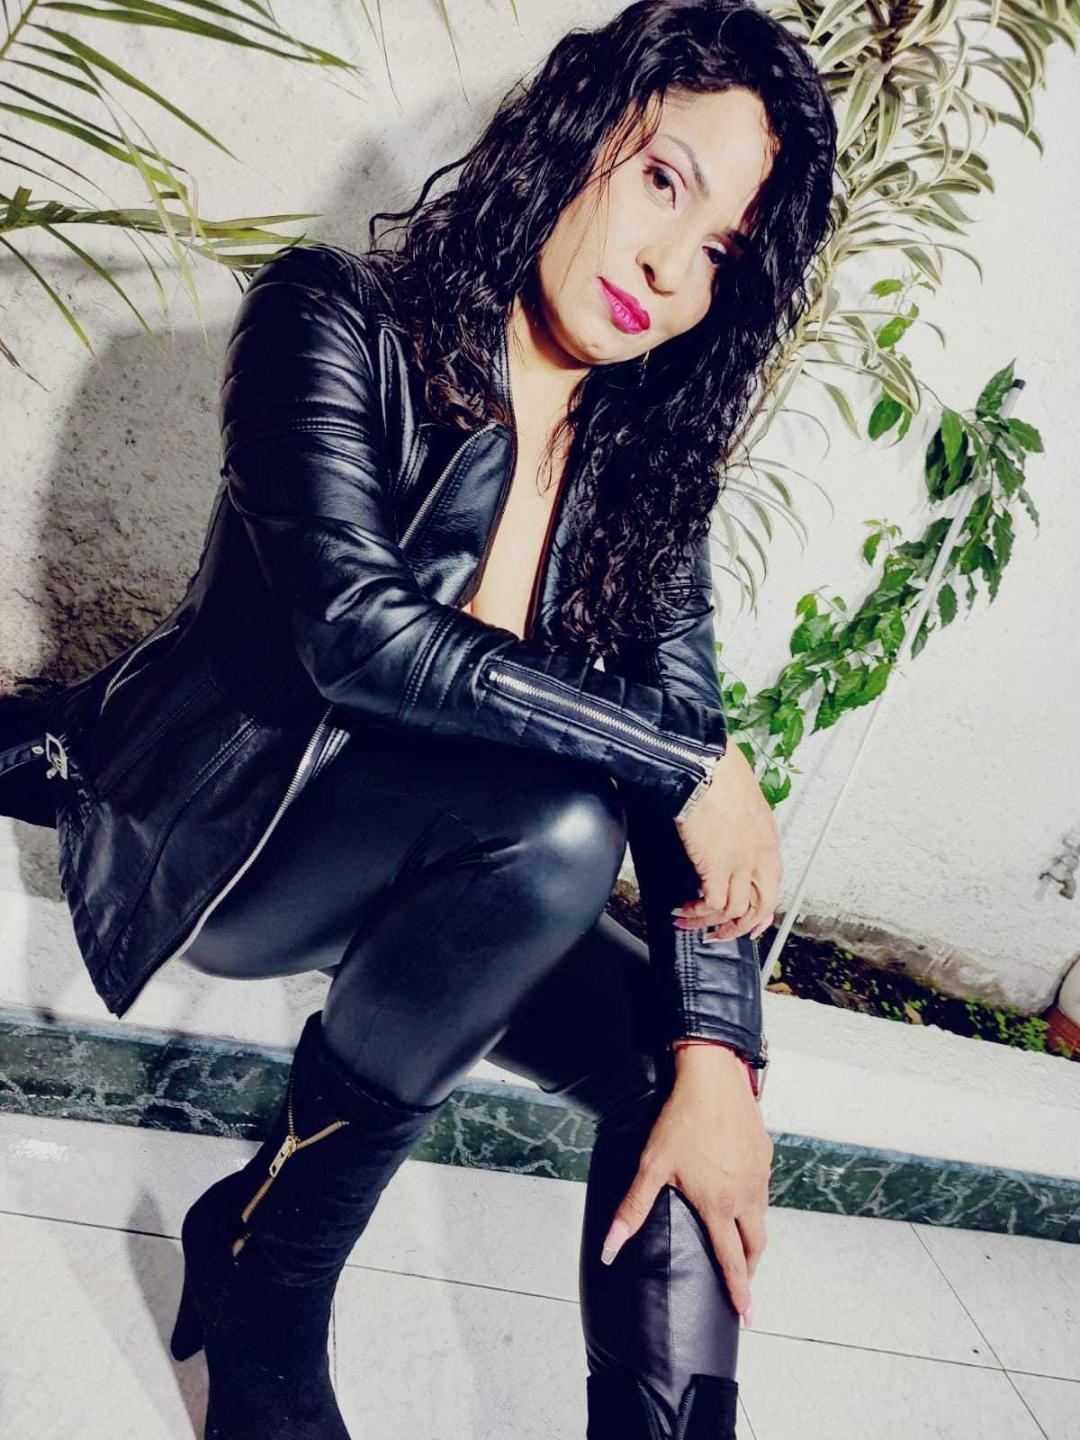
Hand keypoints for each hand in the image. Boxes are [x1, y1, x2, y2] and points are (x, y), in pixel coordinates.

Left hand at [600, 1042, 771, 1323]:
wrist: (713, 1079)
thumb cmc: (681, 1121)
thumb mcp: (651, 1165)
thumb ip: (632, 1210)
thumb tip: (610, 1248)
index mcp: (718, 1206)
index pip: (731, 1261)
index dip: (739, 1291)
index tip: (747, 1316)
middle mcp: (745, 1196)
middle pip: (755, 1245)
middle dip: (751, 1269)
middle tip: (745, 1285)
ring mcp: (758, 1175)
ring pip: (762, 1217)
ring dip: (754, 1236)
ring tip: (743, 1245)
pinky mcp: (764, 1154)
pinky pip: (762, 1188)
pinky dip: (755, 1202)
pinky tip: (743, 1194)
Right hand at [674, 743, 780, 940]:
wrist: (705, 767)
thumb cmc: (719, 773)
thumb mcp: (743, 802)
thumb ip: (742, 825)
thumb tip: (726, 834)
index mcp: (768, 840)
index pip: (773, 887)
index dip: (760, 911)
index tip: (750, 923)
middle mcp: (761, 856)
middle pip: (760, 907)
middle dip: (739, 926)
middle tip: (720, 933)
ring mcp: (742, 863)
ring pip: (735, 911)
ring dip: (710, 922)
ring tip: (689, 920)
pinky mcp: (718, 867)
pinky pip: (713, 904)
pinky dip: (698, 912)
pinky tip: (684, 908)